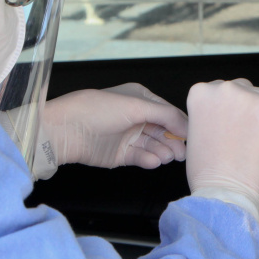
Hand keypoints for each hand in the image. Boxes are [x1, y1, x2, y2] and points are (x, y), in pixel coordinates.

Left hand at [41, 83, 188, 168]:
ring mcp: (128, 136)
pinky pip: (141, 157)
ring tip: (167, 156)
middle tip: (182, 152)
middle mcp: (135, 116)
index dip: (181, 124)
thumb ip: (164, 114)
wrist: (66, 131)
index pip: (168, 112)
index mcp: (139, 98)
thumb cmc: (95, 110)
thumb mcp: (135, 105)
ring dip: (162, 151)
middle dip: (174, 141)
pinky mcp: (120, 154)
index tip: (193, 136)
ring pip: (153, 145)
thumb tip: (187, 125)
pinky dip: (149, 160)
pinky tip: (154, 161)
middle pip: (163, 131)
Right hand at [185, 79, 258, 224]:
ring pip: (258, 95)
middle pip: (239, 89)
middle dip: (241, 107)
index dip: (223, 109)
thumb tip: (226, 110)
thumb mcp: (195, 130)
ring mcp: (249, 95)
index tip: (224, 123)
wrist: (227, 190)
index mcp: (200, 92)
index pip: (216, 90)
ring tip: (250, 138)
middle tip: (239, 132)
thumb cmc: (207, 169)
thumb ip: (209, 112)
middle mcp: (223, 87)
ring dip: (257, 112)